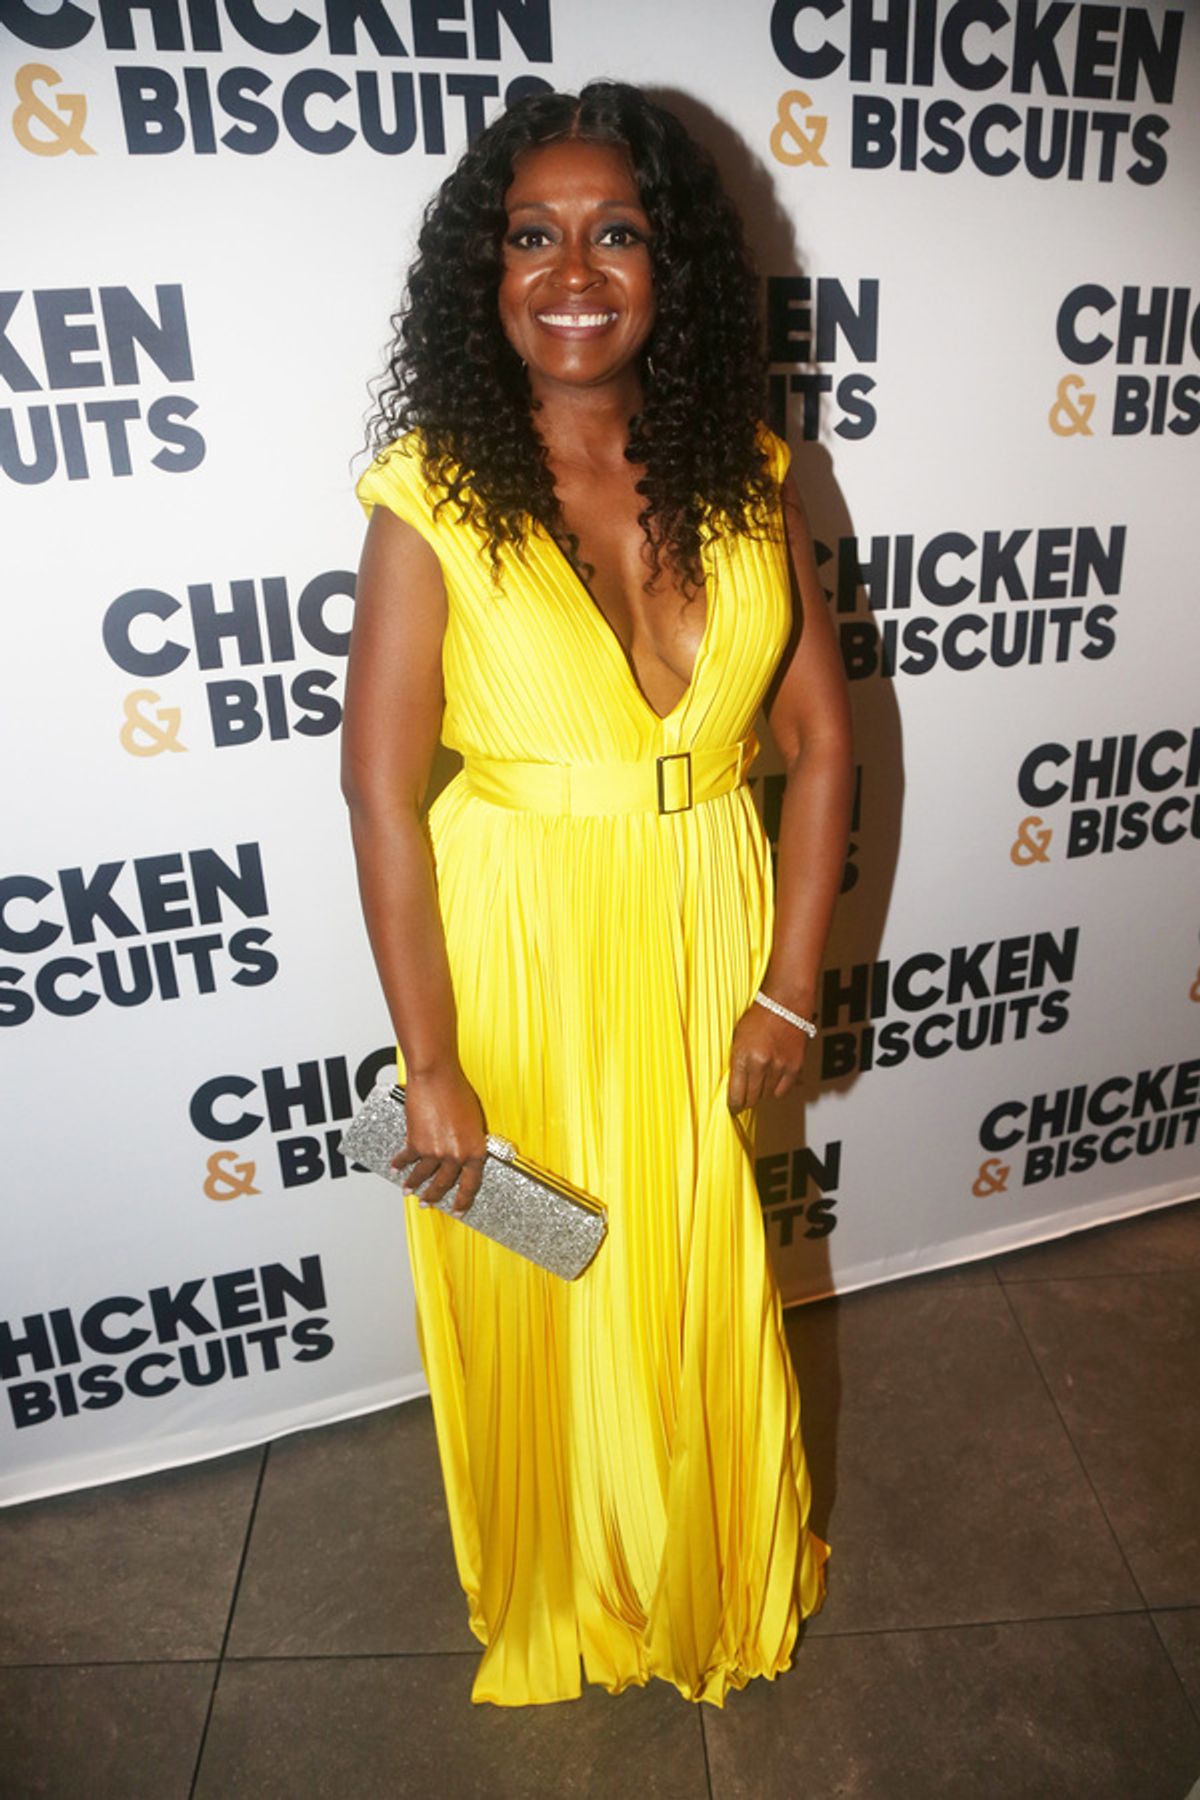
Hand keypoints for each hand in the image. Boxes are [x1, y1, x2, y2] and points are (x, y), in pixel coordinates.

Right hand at [390, 1066, 486, 1213]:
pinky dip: (400, 1164)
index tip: (458, 1209)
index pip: (472, 1184)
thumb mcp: (473, 1120)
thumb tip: (460, 1154)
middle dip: (434, 1196)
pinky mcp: (416, 1145)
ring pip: (423, 1177)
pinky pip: (407, 1160)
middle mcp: (457, 1155)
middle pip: (444, 1184)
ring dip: (414, 1185)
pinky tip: (396, 1168)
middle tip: (427, 1203)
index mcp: (476, 1151)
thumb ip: (468, 1141)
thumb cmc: (457, 1091)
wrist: (436, 1077)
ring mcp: (436, 1152)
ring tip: (408, 1191)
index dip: (464, 1200)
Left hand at [727, 1003, 808, 1111]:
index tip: (733, 1106)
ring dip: (761, 1092)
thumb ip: (736, 1062)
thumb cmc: (759, 1017)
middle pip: (752, 1099)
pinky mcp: (795, 1067)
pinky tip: (772, 1080)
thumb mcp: (737, 1038)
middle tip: (744, 1097)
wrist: (785, 1004)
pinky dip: (777, 1089)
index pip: (736, 1095)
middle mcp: (762, 1064)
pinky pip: (783, 1091)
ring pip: (767, 1095)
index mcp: (743, 1056)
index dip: (733, 1104)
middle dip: (746, 1100)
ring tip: (759, 1082)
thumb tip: (734, 1085)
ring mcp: (780, 1066)